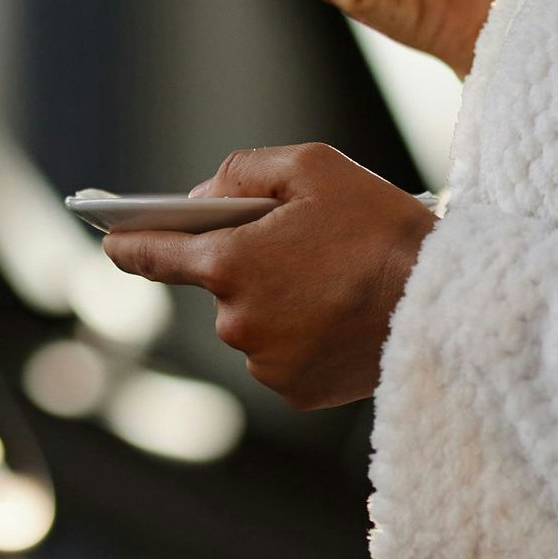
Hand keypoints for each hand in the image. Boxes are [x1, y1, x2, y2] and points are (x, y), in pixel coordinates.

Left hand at [101, 144, 436, 409]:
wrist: (448, 304)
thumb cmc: (379, 226)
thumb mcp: (312, 167)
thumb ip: (242, 172)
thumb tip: (201, 199)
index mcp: (229, 263)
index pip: (154, 254)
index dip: (129, 243)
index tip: (110, 238)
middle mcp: (236, 321)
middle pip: (222, 285)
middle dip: (250, 263)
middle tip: (307, 245)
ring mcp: (265, 363)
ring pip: (254, 322)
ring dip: (279, 302)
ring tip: (336, 282)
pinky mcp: (295, 391)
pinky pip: (281, 355)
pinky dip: (302, 336)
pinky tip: (341, 316)